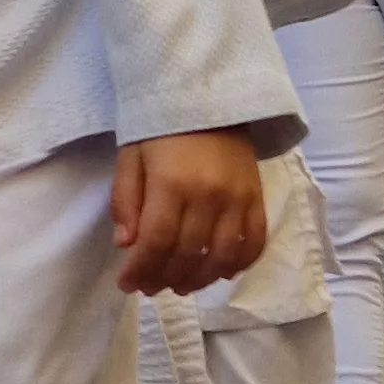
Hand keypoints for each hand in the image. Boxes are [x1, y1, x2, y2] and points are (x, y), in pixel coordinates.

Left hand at [114, 129, 266, 294]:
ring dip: (199, 280)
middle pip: (187, 255)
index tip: (127, 284)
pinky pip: (254, 242)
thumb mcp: (131, 157)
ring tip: (180, 286)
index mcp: (171, 184)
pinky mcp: (258, 197)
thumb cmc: (162, 128)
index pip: (156, 242)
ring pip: (221, 257)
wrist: (210, 96)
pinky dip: (238, 264)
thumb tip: (126, 245)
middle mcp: (208, 195)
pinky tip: (219, 271)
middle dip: (164, 279)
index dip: (141, 270)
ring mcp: (237, 199)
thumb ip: (126, 201)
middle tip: (150, 287)